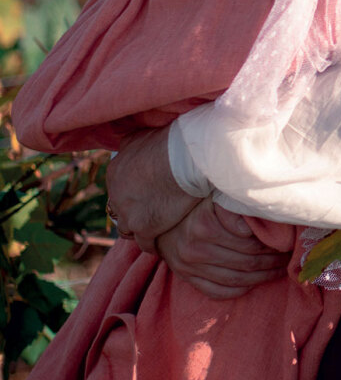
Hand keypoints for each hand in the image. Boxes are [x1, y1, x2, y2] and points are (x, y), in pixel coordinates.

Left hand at [106, 127, 200, 249]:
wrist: (186, 157)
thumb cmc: (171, 142)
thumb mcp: (142, 136)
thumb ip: (131, 145)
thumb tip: (128, 145)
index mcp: (115, 172)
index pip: (119, 189)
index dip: (134, 194)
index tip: (148, 196)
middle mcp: (116, 194)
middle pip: (121, 211)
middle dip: (134, 213)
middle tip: (153, 214)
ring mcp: (128, 213)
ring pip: (128, 230)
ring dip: (140, 230)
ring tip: (157, 231)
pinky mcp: (144, 228)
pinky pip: (145, 243)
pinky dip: (154, 243)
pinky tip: (164, 242)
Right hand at [154, 198, 287, 300]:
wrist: (161, 222)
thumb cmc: (195, 206)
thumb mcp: (215, 198)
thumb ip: (236, 206)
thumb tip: (267, 213)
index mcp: (205, 225)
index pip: (250, 243)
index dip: (273, 244)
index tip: (286, 242)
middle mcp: (195, 248)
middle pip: (247, 262)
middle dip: (273, 261)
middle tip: (288, 257)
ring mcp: (190, 267)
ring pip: (237, 279)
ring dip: (263, 276)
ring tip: (279, 270)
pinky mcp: (187, 279)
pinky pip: (219, 292)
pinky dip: (241, 289)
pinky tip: (254, 282)